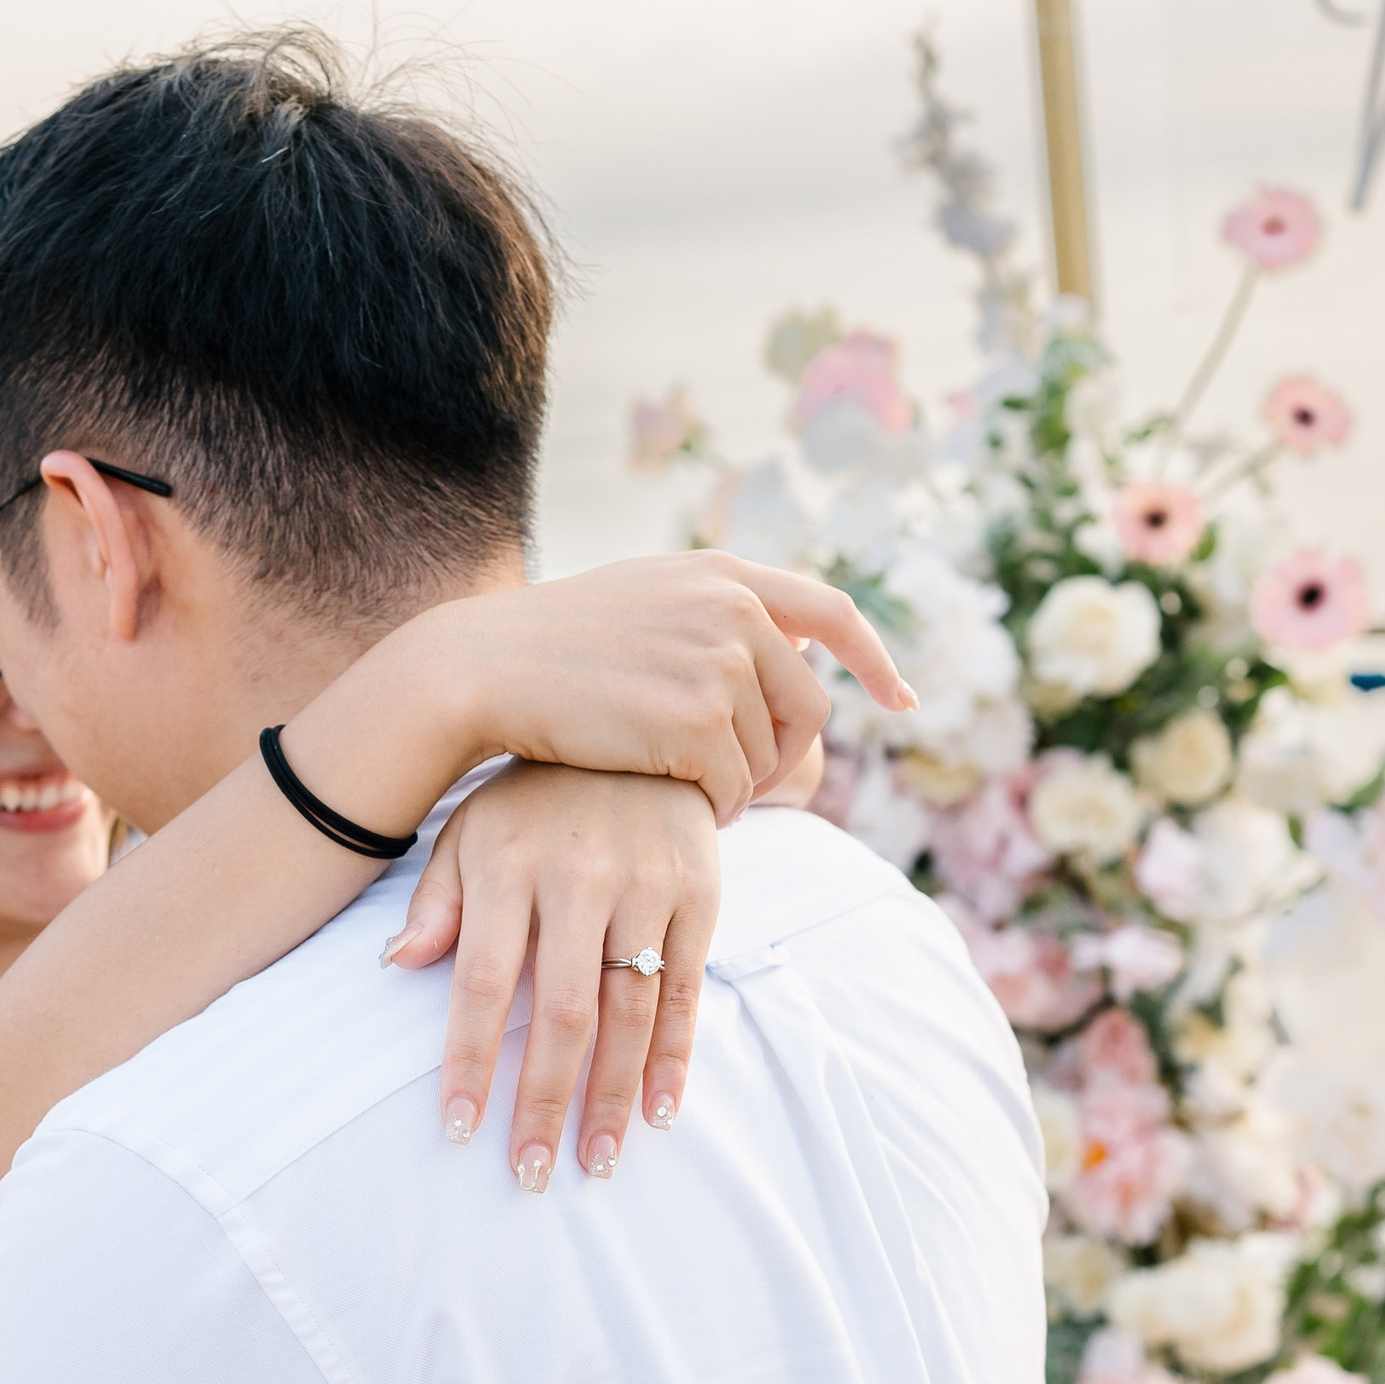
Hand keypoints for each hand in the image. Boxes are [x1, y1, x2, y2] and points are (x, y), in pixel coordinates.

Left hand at [380, 762, 719, 1190]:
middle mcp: (580, 877)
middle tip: (530, 1174)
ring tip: (594, 1164)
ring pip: (629, 1013)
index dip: (473, 1061)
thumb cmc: (534, 794)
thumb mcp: (470, 829)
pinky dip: (675, 1058)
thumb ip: (436, 900)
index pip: (484, 982)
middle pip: (561, 1013)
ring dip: (611, 1098)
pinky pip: (686, 990)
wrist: (637, 722)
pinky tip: (657, 1113)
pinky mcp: (700, 893)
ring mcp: (647, 885)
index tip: (459, 1129)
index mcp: (509, 865)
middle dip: (545, 1103)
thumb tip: (394, 966)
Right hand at [402, 552, 912, 824]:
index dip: (874, 659)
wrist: (485, 670)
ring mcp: (717, 665)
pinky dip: (712, 808)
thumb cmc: (554, 646)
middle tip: (737, 783)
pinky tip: (665, 794)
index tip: (899, 700)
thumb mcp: (645, 596)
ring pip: (767, 757)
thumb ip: (716, 608)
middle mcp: (733, 611)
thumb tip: (790, 637)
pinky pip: (736, 791)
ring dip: (733, 784)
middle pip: (809, 708)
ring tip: (674, 777)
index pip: (832, 613)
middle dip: (781, 757)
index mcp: (725, 575)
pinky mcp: (695, 723)